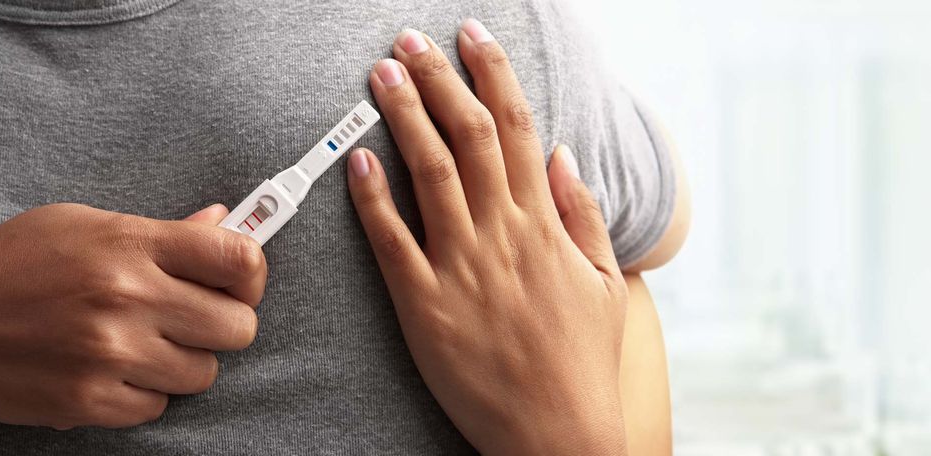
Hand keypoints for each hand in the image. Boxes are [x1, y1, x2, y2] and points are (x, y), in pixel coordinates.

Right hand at [0, 203, 265, 428]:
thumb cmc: (17, 263)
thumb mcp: (87, 225)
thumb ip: (163, 231)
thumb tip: (221, 223)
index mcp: (133, 244)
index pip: (240, 258)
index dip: (252, 274)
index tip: (239, 282)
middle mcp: (129, 297)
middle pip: (239, 327)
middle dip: (224, 323)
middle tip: (194, 318)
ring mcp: (110, 353)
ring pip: (204, 373)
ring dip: (183, 361)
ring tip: (145, 343)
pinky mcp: (88, 401)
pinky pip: (158, 407)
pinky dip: (144, 393)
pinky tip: (114, 370)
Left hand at [346, 19, 627, 454]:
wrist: (557, 431)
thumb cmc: (582, 360)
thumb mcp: (605, 283)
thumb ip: (584, 216)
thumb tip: (566, 156)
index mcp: (544, 225)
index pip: (518, 129)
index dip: (493, 75)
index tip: (473, 37)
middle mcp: (503, 235)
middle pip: (469, 138)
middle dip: (439, 80)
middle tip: (410, 41)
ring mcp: (462, 269)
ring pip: (430, 175)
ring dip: (404, 119)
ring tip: (381, 77)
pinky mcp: (425, 306)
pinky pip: (394, 242)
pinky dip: (374, 199)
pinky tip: (359, 161)